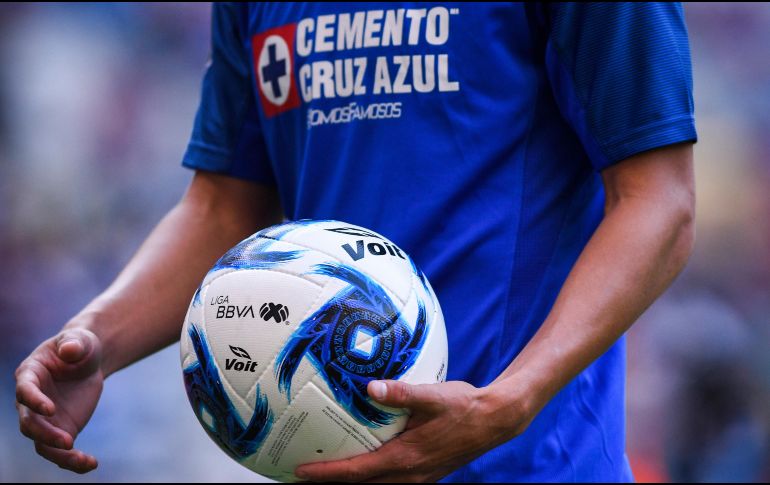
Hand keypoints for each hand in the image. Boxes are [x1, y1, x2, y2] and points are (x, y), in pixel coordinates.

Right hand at [15, 327, 103, 472]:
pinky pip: (60, 451)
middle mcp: (30, 401)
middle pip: (29, 424)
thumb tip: (69, 350)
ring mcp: (44, 419)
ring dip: (59, 455)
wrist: (88, 362)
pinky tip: (91, 464)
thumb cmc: (80, 346)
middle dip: (45, 434)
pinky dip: (73, 461)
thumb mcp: (80, 339)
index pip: (24, 391)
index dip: (34, 401)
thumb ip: (73, 343)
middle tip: (69, 441)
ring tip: (84, 460)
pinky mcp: (59, 429)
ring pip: (42, 444)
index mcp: (30, 374)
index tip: (50, 409)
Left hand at [295, 380, 528, 481]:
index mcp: (405, 458)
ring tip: (327, 472)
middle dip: (332, 483)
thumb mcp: (434, 396)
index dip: (327, 473)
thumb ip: (402, 393)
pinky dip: (370, 477)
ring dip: (351, 482)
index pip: (357, 472)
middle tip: (305, 474)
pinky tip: (364, 461)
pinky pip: (390, 482)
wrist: (495, 421)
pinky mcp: (425, 474)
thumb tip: (372, 387)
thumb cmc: (465, 407)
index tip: (302, 469)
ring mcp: (418, 478)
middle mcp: (409, 475)